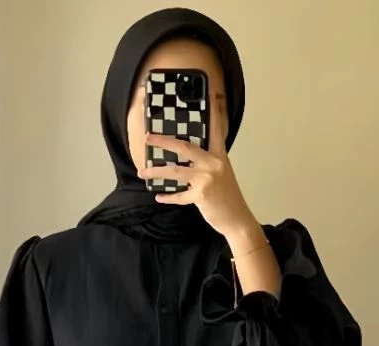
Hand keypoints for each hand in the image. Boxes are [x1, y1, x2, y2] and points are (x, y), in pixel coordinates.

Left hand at [137, 94, 259, 239]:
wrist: (237, 219)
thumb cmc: (228, 197)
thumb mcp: (222, 174)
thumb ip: (207, 163)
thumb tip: (186, 157)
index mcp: (220, 156)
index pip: (216, 129)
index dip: (213, 111)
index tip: (210, 93)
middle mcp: (214, 164)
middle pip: (185, 147)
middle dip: (164, 141)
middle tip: (148, 137)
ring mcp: (208, 179)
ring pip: (176, 171)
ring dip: (156, 172)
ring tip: (142, 172)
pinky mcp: (202, 195)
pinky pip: (180, 196)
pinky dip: (169, 197)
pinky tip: (159, 196)